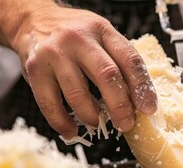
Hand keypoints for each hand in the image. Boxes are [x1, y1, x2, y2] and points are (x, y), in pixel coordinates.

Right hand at [11, 3, 157, 138]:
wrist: (34, 22)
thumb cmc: (75, 36)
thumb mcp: (101, 38)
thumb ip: (118, 63)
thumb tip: (137, 101)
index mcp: (103, 31)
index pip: (129, 59)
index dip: (142, 87)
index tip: (148, 108)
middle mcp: (79, 39)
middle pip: (106, 76)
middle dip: (119, 106)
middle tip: (125, 124)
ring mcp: (55, 53)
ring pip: (77, 94)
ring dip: (91, 116)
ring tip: (97, 124)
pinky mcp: (35, 69)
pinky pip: (50, 104)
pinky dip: (62, 123)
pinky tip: (71, 130)